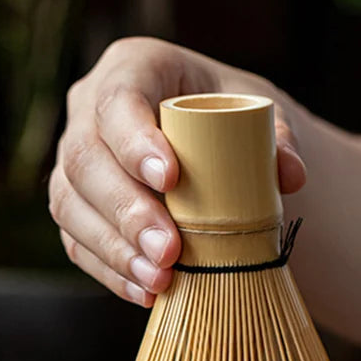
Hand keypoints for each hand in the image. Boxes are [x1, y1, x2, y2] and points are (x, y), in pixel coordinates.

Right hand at [48, 37, 306, 305]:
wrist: (218, 148)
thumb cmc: (235, 121)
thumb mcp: (263, 117)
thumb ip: (280, 140)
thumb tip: (290, 175)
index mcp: (135, 67)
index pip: (118, 99)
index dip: (134, 141)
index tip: (170, 180)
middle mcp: (88, 109)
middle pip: (84, 158)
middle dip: (126, 211)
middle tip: (169, 250)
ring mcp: (74, 161)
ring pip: (70, 205)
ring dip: (115, 250)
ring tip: (161, 280)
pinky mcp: (76, 208)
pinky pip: (77, 242)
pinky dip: (111, 272)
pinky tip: (147, 293)